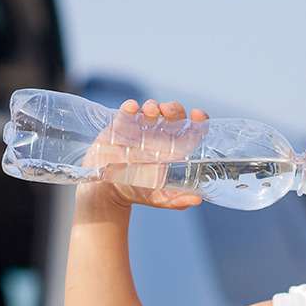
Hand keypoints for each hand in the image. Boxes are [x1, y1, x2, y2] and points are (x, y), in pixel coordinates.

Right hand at [79, 98, 209, 210]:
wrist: (107, 192)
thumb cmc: (137, 191)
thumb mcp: (159, 198)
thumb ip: (177, 200)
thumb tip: (197, 200)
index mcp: (174, 147)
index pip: (191, 127)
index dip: (198, 119)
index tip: (197, 115)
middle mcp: (159, 134)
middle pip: (172, 113)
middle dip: (174, 109)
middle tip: (169, 112)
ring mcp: (139, 128)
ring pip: (151, 109)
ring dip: (153, 106)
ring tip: (152, 111)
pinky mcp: (120, 127)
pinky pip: (126, 112)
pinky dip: (130, 107)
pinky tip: (132, 108)